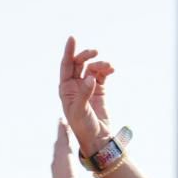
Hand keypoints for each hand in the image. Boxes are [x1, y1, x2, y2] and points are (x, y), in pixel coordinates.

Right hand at [50, 120, 102, 177]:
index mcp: (64, 173)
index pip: (66, 160)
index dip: (67, 154)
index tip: (68, 149)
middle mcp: (59, 163)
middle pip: (61, 148)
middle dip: (62, 139)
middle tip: (63, 130)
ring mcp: (59, 156)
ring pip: (61, 140)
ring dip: (62, 132)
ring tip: (62, 122)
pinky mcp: (61, 150)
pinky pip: (62, 135)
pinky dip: (62, 128)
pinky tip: (62, 119)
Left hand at [58, 37, 114, 155]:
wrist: (97, 139)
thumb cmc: (83, 127)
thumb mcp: (80, 111)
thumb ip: (84, 93)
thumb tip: (91, 77)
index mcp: (66, 89)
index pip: (66, 66)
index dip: (68, 51)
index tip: (72, 38)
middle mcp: (75, 86)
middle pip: (79, 63)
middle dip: (86, 55)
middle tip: (95, 52)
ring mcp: (88, 87)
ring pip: (92, 67)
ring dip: (100, 64)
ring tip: (109, 66)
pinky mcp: (100, 90)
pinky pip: (102, 74)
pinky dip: (107, 70)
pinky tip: (111, 69)